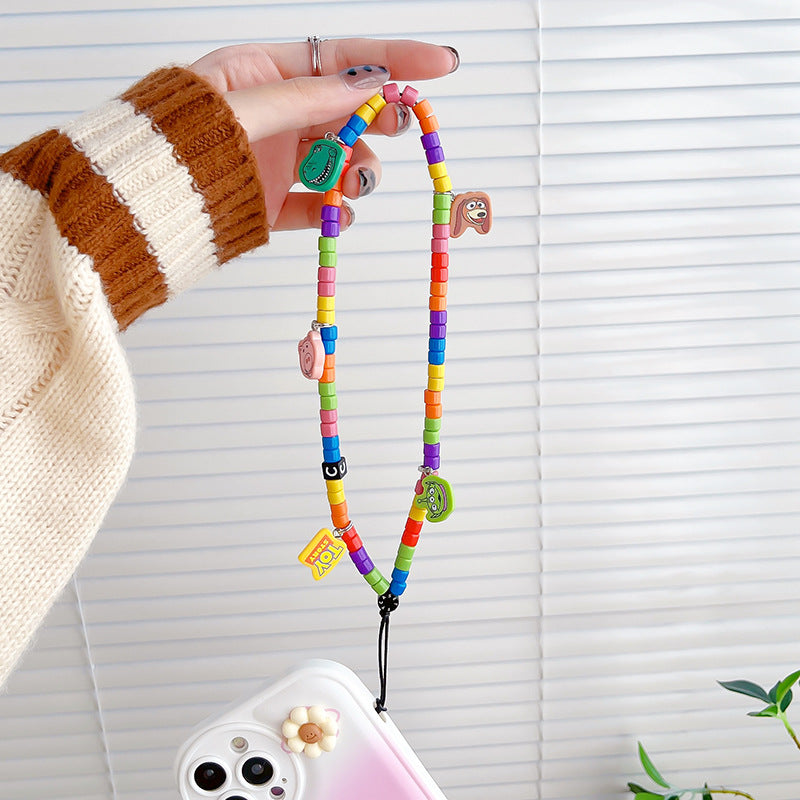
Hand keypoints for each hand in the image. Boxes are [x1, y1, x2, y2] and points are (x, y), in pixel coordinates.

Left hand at [191, 39, 457, 231]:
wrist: (141, 211)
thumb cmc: (175, 145)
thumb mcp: (241, 108)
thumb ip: (304, 97)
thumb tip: (364, 83)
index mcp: (261, 73)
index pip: (339, 59)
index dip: (395, 59)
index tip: (443, 65)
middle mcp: (274, 115)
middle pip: (347, 110)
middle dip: (378, 119)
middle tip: (397, 127)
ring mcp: (277, 161)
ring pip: (339, 159)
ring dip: (358, 170)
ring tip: (355, 183)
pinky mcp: (275, 204)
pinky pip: (319, 205)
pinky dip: (335, 210)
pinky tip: (339, 213)